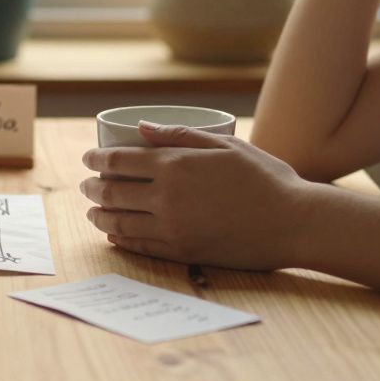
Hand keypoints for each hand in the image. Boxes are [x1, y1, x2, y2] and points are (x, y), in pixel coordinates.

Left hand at [80, 123, 314, 270]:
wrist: (294, 223)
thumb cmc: (265, 178)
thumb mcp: (225, 145)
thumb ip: (180, 135)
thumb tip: (140, 128)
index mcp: (175, 165)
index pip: (119, 161)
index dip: (97, 159)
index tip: (87, 159)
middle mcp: (167, 197)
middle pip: (113, 192)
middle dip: (93, 187)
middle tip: (86, 185)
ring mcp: (173, 227)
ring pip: (120, 222)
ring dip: (100, 216)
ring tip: (93, 211)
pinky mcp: (182, 251)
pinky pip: (140, 246)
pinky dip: (121, 239)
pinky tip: (115, 234)